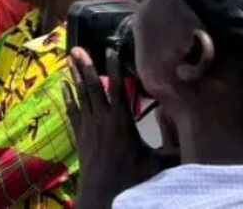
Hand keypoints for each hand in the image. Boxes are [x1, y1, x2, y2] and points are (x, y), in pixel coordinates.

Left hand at [64, 47, 160, 208]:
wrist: (104, 196)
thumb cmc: (135, 180)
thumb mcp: (160, 162)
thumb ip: (172, 140)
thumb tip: (180, 118)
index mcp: (121, 121)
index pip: (116, 88)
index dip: (113, 67)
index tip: (109, 49)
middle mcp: (102, 119)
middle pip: (92, 86)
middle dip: (85, 65)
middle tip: (77, 48)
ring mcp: (88, 127)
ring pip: (80, 95)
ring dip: (74, 75)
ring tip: (69, 58)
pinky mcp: (79, 136)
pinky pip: (72, 111)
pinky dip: (68, 96)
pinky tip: (62, 84)